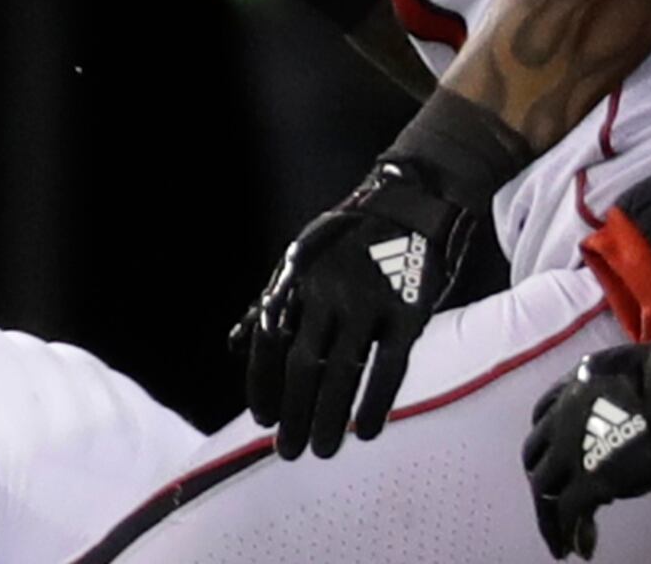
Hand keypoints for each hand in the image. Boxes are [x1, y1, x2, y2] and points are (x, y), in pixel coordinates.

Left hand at [240, 153, 483, 457]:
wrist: (416, 199)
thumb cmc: (353, 236)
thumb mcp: (303, 257)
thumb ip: (272, 302)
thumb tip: (234, 345)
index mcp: (298, 276)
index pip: (269, 339)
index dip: (262, 383)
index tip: (261, 419)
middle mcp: (328, 289)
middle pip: (302, 364)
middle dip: (292, 413)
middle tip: (288, 450)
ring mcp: (370, 299)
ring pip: (343, 372)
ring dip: (329, 418)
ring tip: (323, 450)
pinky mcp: (409, 310)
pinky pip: (388, 367)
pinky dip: (374, 403)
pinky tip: (365, 431)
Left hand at [524, 284, 650, 555]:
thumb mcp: (637, 364)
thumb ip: (617, 383)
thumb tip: (623, 403)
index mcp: (575, 382)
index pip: (543, 417)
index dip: (548, 445)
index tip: (559, 463)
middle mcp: (564, 413)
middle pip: (537, 457)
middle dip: (544, 483)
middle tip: (556, 506)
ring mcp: (573, 446)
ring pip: (544, 489)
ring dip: (549, 518)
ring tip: (558, 542)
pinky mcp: (592, 478)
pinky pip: (570, 511)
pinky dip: (569, 532)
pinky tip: (580, 550)